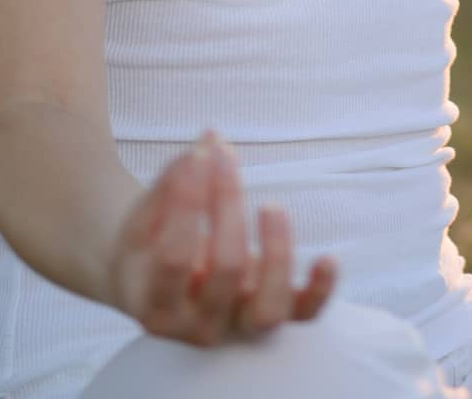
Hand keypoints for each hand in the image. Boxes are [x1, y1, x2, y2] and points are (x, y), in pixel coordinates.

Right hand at [108, 128, 338, 344]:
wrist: (163, 288)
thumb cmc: (154, 246)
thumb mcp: (144, 222)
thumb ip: (169, 186)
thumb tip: (207, 144)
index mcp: (155, 308)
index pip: (173, 257)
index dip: (187, 201)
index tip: (201, 154)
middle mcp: (198, 328)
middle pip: (226, 268)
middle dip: (228, 201)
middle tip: (225, 155)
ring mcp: (241, 328)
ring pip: (267, 309)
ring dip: (277, 252)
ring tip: (271, 205)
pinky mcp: (278, 319)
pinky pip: (305, 314)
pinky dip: (320, 290)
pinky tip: (327, 257)